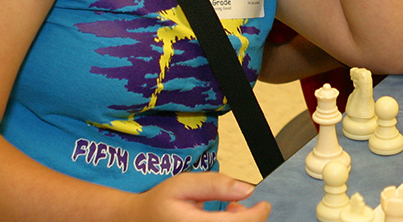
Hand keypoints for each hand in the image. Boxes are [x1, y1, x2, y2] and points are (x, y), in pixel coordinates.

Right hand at [125, 172, 270, 220]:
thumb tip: (247, 189)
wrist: (138, 221)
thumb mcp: (184, 184)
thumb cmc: (160, 202)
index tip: (263, 203)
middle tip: (239, 204)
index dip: (258, 215)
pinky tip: (223, 219)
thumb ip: (215, 184)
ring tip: (229, 210)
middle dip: (249, 219)